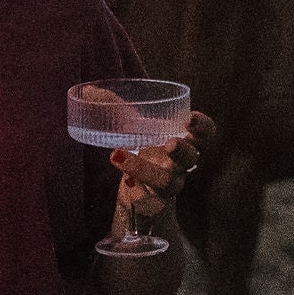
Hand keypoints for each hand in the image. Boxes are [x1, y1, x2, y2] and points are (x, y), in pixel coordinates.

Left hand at [110, 111, 214, 236]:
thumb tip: (87, 91)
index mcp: (184, 140)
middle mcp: (181, 164)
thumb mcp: (131, 127)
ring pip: (167, 181)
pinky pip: (147, 200)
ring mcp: (169, 185)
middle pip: (192, 159)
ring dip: (145, 169)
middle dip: (183, 150)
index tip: (190, 117)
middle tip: (170, 143)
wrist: (136, 189)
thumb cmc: (141, 149)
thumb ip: (114, 107)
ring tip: (118, 155)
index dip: (203, 126)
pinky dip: (134, 189)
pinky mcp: (154, 203)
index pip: (205, 134)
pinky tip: (126, 183)